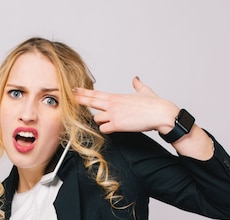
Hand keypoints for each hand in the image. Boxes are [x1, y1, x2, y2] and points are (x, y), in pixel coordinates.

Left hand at [74, 76, 214, 159]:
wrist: (161, 113)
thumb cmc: (155, 104)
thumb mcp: (144, 91)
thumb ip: (137, 85)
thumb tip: (136, 79)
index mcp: (117, 96)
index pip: (96, 93)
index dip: (84, 92)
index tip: (74, 90)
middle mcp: (113, 104)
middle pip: (90, 102)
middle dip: (79, 100)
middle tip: (69, 98)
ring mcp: (114, 114)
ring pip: (96, 119)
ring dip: (100, 121)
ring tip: (109, 121)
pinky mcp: (117, 124)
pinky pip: (104, 129)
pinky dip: (106, 130)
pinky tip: (112, 129)